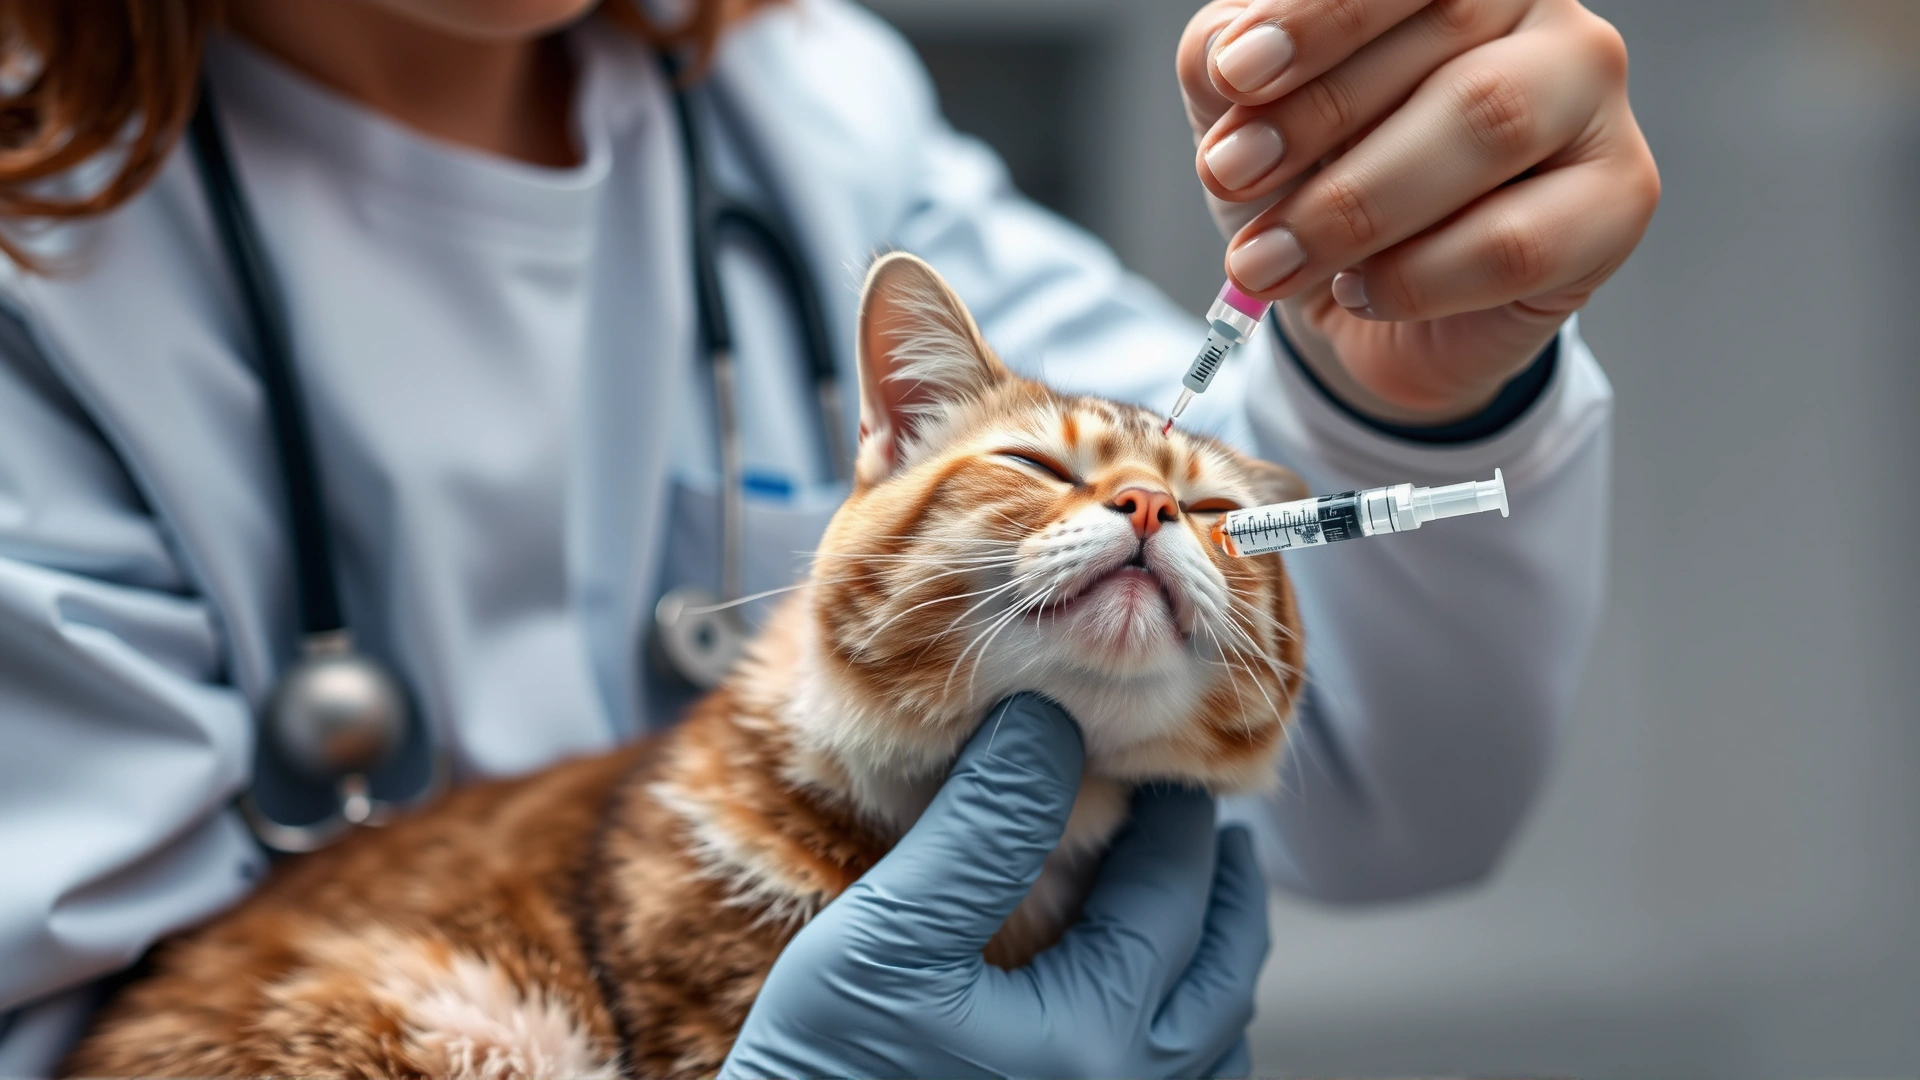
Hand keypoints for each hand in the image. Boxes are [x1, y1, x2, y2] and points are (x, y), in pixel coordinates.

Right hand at [719, 694, 1269, 1079]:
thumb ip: (980, 830)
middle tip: (1202, 818)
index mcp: (1102, 1037)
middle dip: (1220, 881)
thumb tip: (1049, 720)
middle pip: (1226, 966)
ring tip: (1193, 900)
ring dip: (1217, 958)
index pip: (1174, 890)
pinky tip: (1156, 1004)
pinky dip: (1194, 1035)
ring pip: (1221, 1042)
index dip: (1178, 813)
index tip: (1168, 758)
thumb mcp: (885, 940)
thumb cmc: (821, 1076)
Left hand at [1179, 0, 1658, 422]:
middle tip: (1228, 179)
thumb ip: (1226, 60)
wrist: (1369, 301)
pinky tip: (1360, 291)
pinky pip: (1516, 241)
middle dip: (1317, 116)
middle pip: (1444, 34)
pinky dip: (1415, 278)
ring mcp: (1596, 100)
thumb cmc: (1317, 176)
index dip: (1318, 15)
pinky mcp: (1621, 201)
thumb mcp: (1248, 109)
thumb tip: (1227, 58)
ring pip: (1487, 127)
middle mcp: (1546, 13)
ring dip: (1355, 205)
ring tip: (1265, 261)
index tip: (1235, 75)